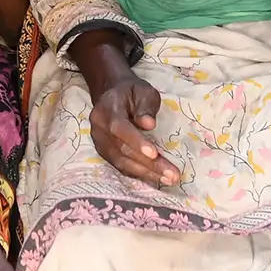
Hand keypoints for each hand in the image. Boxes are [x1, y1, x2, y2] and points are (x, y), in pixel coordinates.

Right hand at [88, 68, 178, 185]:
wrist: (112, 95)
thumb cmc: (131, 92)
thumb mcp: (143, 90)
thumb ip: (146, 105)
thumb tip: (149, 124)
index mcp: (107, 109)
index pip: (119, 128)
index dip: (136, 142)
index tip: (154, 153)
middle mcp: (99, 129)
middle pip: (123, 150)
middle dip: (149, 164)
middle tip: (172, 175)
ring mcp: (99, 143)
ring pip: (122, 162)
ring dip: (146, 173)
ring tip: (168, 179)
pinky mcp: (104, 154)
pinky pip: (121, 167)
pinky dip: (139, 174)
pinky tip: (156, 178)